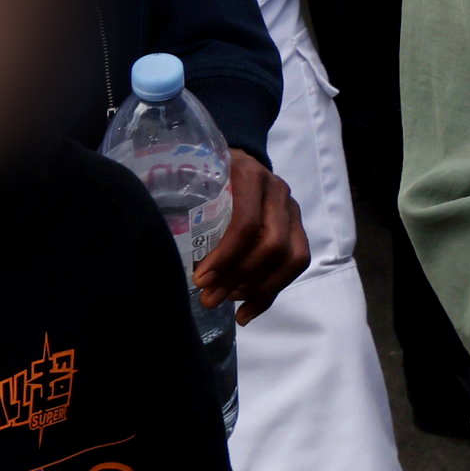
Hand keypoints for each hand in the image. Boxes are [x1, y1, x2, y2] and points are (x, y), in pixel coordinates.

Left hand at [198, 151, 307, 317]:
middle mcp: (278, 192)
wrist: (238, 159)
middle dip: (241, 277)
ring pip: (293, 257)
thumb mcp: (193, 184)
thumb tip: (172, 258)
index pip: (247, 223)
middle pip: (274, 244)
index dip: (226, 257)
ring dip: (259, 289)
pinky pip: (294, 264)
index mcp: (250, 177)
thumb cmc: (206, 175)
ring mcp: (292, 209)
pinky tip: (246, 311)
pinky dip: (271, 293)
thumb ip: (187, 210)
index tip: (200, 280)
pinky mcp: (296, 227)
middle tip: (210, 298)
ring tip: (227, 302)